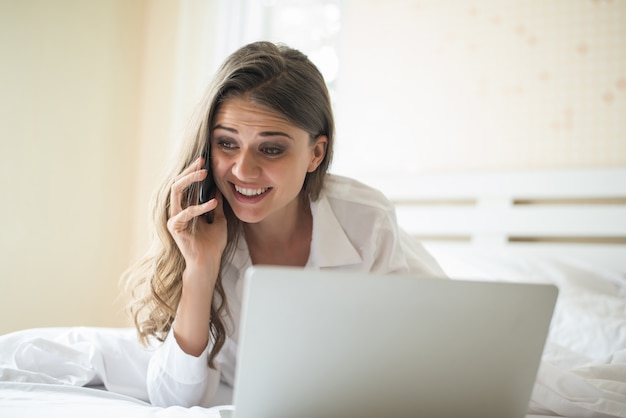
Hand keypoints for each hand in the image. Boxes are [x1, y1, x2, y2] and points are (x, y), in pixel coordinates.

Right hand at [167, 157, 226, 275]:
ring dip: (190, 180)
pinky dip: (200, 207)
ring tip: (204, 173)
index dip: (193, 172)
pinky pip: (185, 213)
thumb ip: (216, 204)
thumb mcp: (219, 219)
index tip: (205, 161)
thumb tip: (218, 188)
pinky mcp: (175, 227)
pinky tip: (213, 202)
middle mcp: (178, 210)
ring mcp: (175, 218)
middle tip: (202, 162)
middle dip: (189, 171)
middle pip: (178, 183)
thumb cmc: (212, 243)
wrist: (209, 262)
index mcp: (186, 207)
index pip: (186, 184)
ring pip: (176, 192)